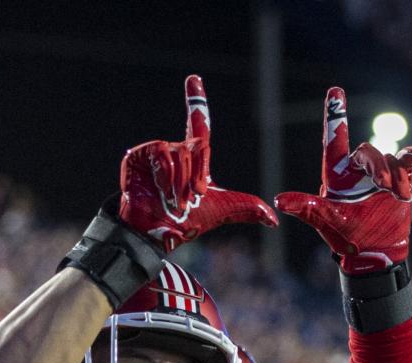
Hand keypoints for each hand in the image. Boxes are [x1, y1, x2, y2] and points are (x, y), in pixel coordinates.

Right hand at [119, 74, 276, 251]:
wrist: (157, 235)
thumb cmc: (185, 223)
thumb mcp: (223, 211)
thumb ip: (248, 209)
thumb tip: (274, 220)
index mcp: (192, 158)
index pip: (198, 124)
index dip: (195, 100)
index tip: (194, 79)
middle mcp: (173, 152)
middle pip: (195, 147)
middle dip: (196, 177)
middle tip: (190, 200)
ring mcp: (154, 153)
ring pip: (179, 153)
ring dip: (180, 183)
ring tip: (175, 203)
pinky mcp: (137, 157)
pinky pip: (161, 153)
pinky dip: (165, 174)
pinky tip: (161, 190)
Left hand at [275, 87, 411, 272]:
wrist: (375, 251)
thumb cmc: (345, 237)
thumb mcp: (325, 220)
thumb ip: (305, 207)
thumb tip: (278, 200)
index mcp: (336, 175)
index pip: (334, 140)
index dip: (335, 115)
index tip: (334, 91)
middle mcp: (357, 170)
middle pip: (367, 150)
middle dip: (374, 164)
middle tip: (380, 185)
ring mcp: (379, 173)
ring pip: (387, 157)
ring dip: (390, 174)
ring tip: (391, 193)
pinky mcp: (400, 180)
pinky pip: (406, 160)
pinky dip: (409, 157)